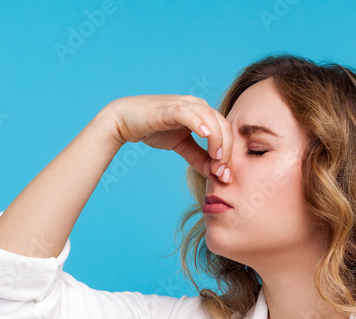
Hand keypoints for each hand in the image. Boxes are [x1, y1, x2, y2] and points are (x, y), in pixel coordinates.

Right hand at [103, 95, 232, 182]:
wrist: (125, 121)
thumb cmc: (154, 129)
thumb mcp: (182, 145)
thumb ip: (198, 157)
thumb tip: (215, 173)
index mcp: (202, 113)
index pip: (225, 132)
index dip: (229, 154)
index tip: (225, 176)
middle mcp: (196, 105)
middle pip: (223, 125)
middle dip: (226, 151)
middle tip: (222, 172)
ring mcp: (183, 105)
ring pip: (210, 118)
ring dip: (217, 140)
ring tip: (217, 158)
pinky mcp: (168, 108)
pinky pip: (187, 113)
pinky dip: (198, 123)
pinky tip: (204, 135)